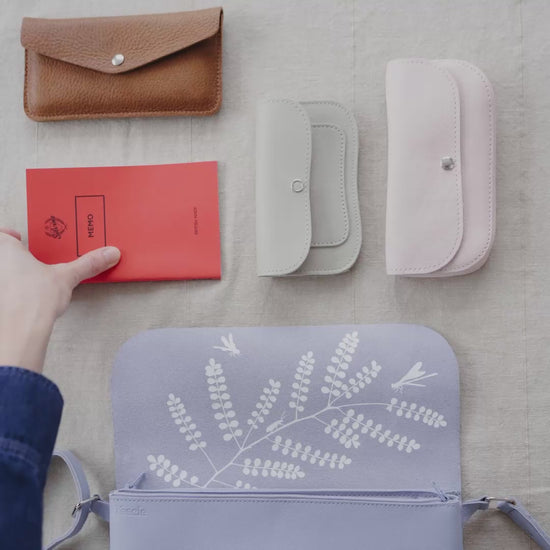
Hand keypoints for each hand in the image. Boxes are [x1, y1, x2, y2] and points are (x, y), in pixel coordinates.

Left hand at [0, 228, 119, 372]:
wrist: (21, 329)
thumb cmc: (32, 299)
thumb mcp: (67, 276)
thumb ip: (88, 264)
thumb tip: (109, 254)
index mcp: (5, 249)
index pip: (0, 233)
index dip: (7, 234)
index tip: (17, 237)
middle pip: (1, 254)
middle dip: (10, 255)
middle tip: (25, 256)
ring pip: (2, 273)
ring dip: (10, 274)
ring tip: (27, 278)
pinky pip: (4, 290)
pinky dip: (10, 292)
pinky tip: (23, 299)